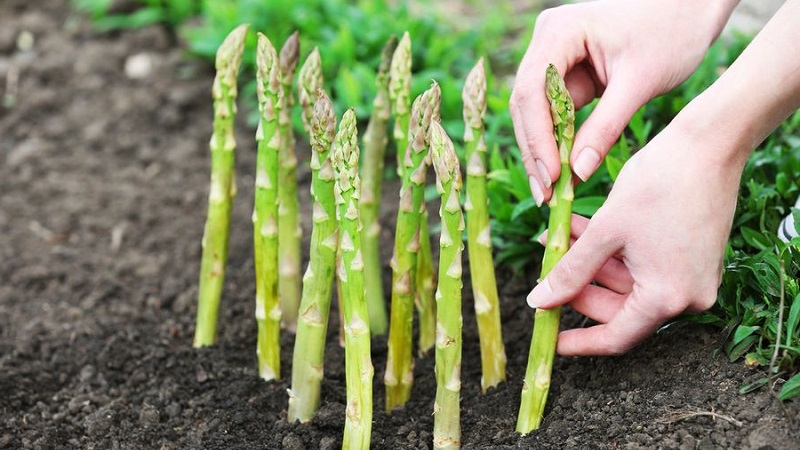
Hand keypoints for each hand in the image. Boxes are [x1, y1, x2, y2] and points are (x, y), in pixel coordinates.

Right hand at [510, 0, 736, 203]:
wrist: (693, 9)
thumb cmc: (673, 33)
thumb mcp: (639, 83)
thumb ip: (605, 128)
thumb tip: (577, 173)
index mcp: (561, 31)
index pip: (533, 91)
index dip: (537, 138)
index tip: (550, 177)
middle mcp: (548, 40)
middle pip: (526, 104)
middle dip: (535, 151)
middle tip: (544, 194)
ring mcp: (554, 56)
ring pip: (535, 112)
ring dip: (542, 151)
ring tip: (549, 191)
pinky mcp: (566, 72)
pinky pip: (553, 112)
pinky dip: (558, 141)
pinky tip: (562, 173)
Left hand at [526, 122, 744, 355]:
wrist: (709, 142)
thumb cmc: (660, 183)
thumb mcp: (605, 231)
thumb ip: (571, 271)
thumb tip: (539, 302)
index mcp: (668, 297)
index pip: (615, 336)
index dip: (579, 341)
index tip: (549, 340)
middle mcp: (686, 296)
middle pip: (618, 309)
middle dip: (577, 286)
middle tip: (545, 267)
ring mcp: (691, 277)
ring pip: (625, 282)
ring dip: (589, 262)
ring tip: (556, 234)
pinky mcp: (690, 258)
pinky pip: (641, 266)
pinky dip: (611, 252)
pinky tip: (580, 227)